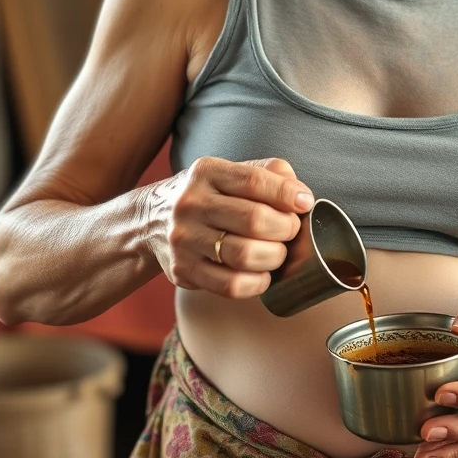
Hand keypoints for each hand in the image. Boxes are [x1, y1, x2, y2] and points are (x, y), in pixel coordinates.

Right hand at [149, 156, 313, 298]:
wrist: (152, 220)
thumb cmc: (209, 196)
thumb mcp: (231, 172)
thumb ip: (270, 174)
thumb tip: (301, 196)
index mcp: (207, 172)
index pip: (254, 181)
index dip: (287, 194)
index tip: (305, 203)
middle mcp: (191, 203)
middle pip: (254, 220)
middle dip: (286, 228)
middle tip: (291, 231)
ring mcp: (184, 238)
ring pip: (244, 255)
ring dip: (274, 257)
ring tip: (277, 252)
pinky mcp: (182, 270)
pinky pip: (230, 286)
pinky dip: (257, 284)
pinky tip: (262, 275)